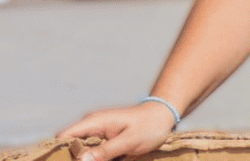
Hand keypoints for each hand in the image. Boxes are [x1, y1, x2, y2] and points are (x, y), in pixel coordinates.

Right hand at [56, 102, 175, 160]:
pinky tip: (104, 160)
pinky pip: (92, 150)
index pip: (64, 137)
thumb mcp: (130, 141)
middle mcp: (91, 125)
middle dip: (73, 158)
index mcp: (94, 122)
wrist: (164, 117)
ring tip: (109, 159)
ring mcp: (97, 131)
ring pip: (81, 149)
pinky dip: (94, 157)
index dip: (61, 152)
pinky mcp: (104, 138)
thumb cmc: (149, 126)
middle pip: (69, 145)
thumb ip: (106, 150)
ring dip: (85, 158)